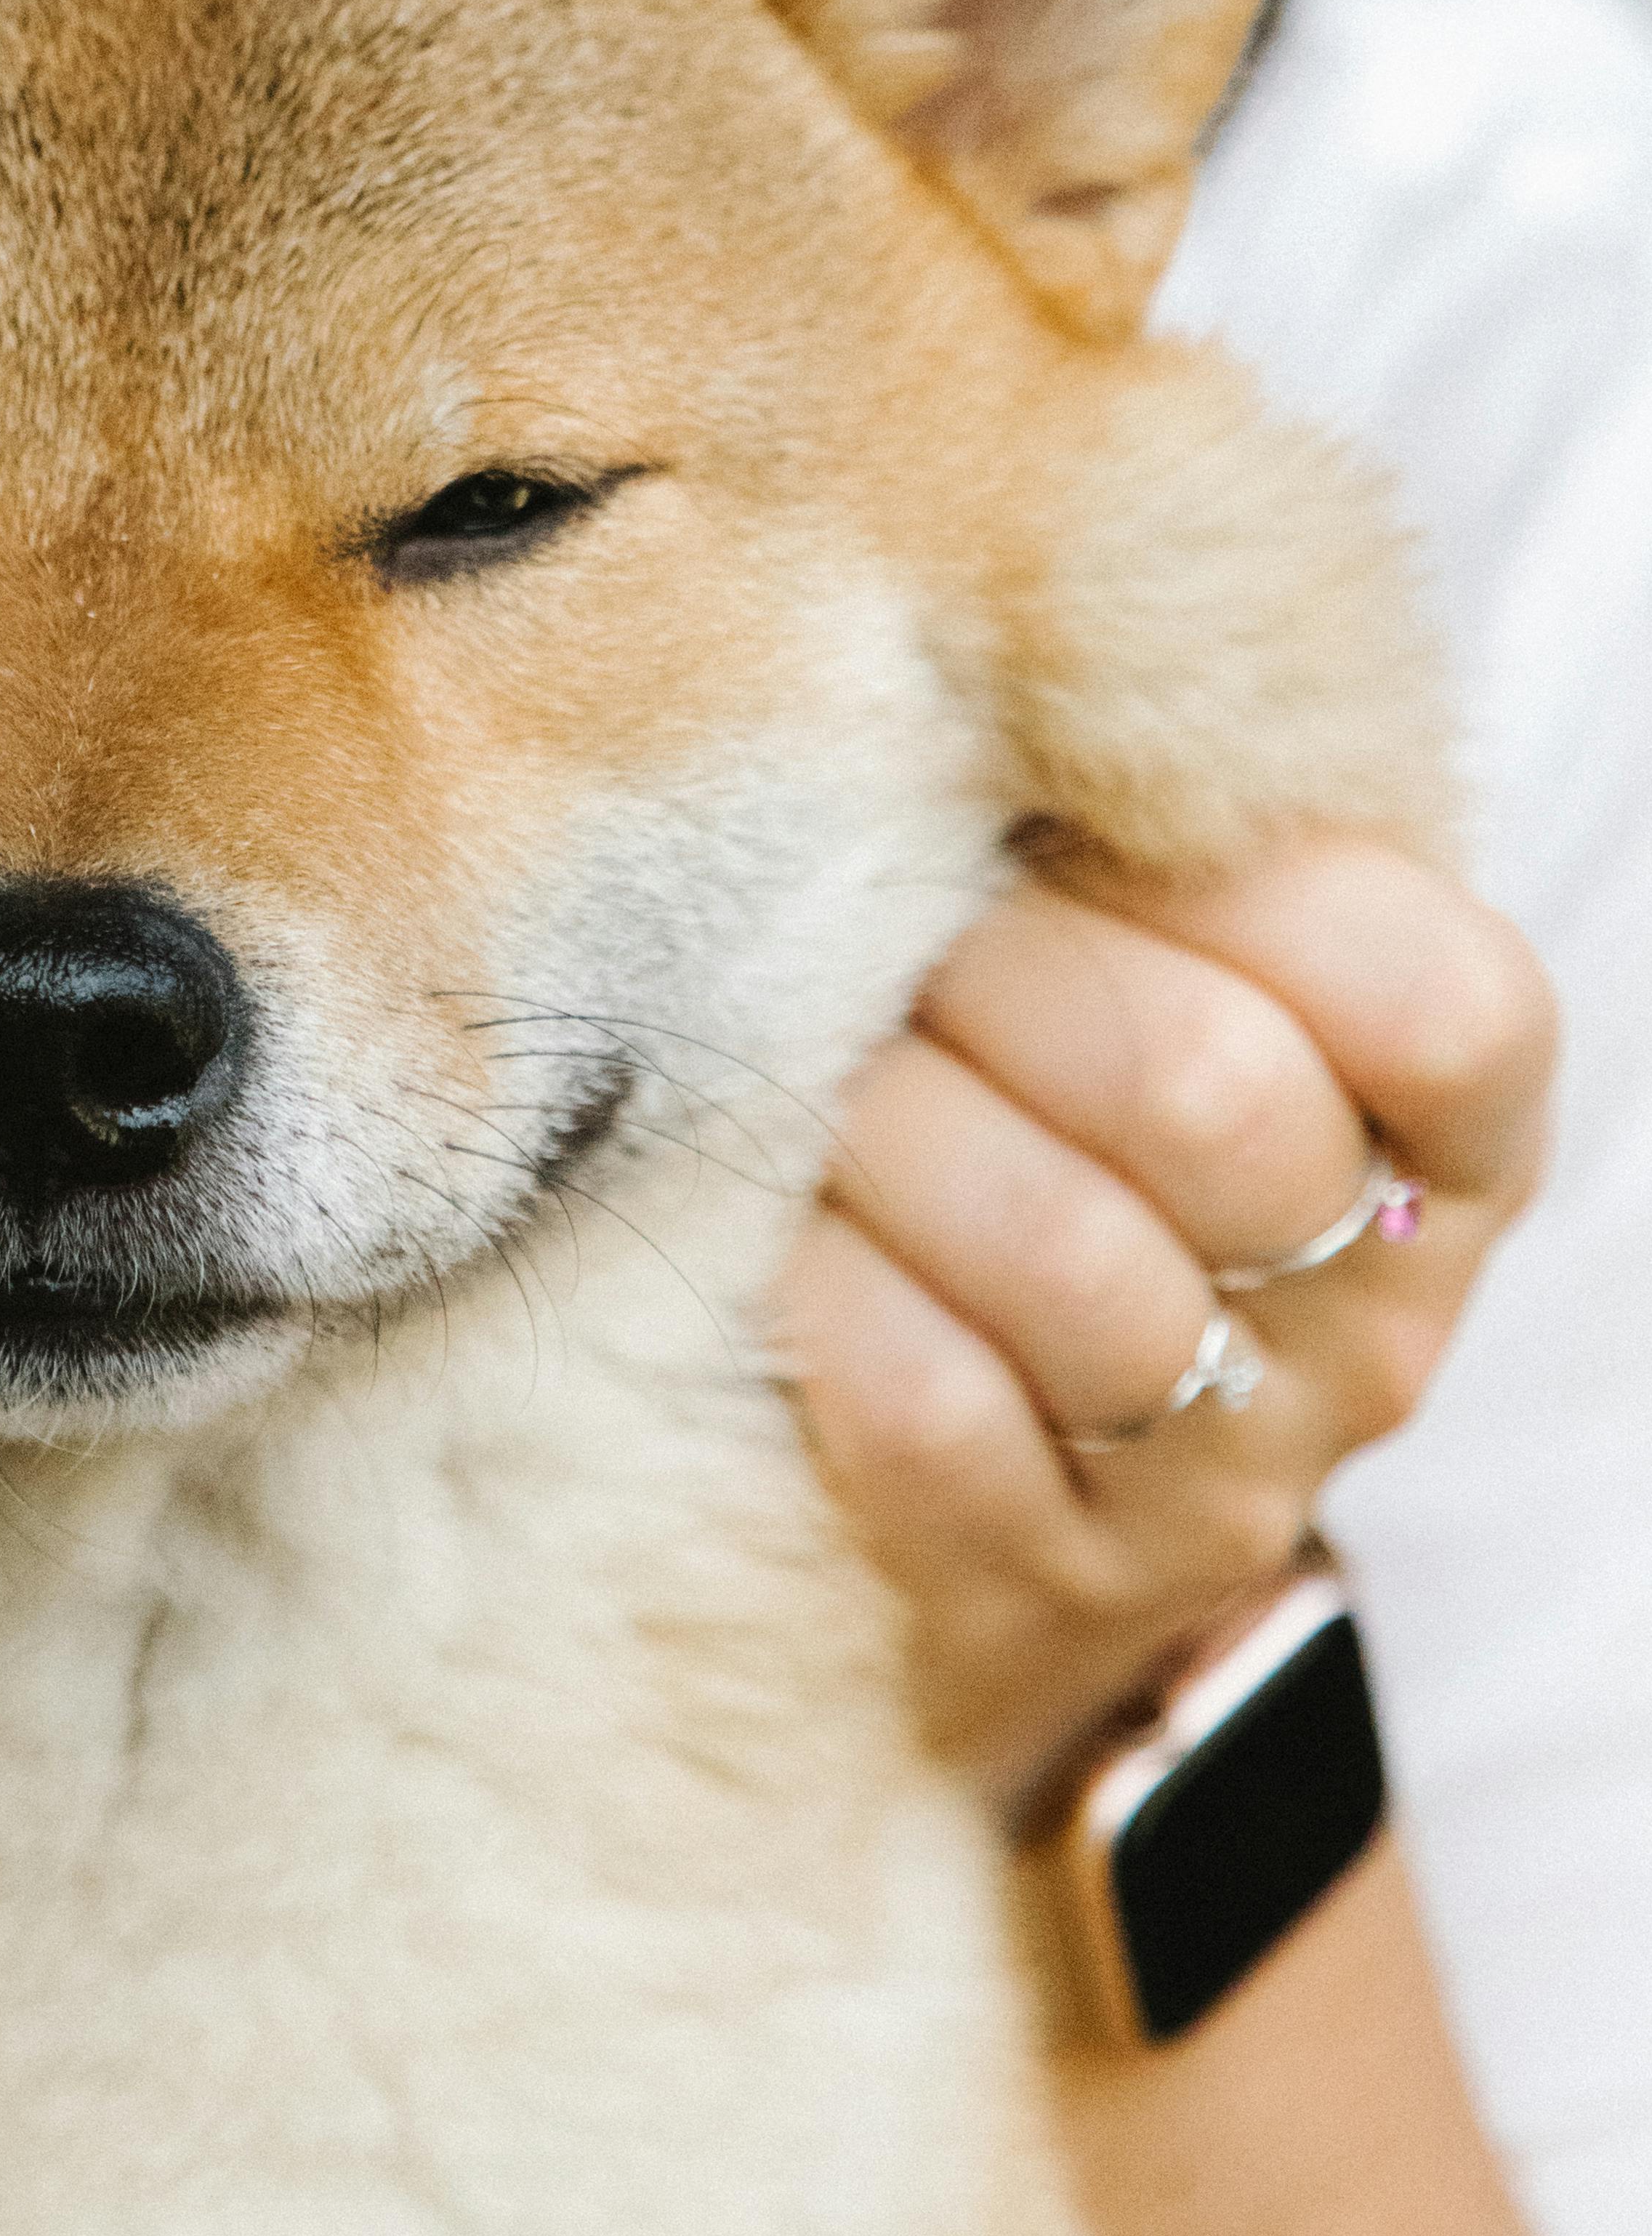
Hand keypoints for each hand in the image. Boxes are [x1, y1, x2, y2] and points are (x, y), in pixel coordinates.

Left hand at [778, 824, 1556, 1809]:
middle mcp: (1370, 1321)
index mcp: (1449, 1144)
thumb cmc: (1085, 1125)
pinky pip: (926, 1412)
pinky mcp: (1042, 1581)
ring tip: (827, 1068)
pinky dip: (831, 1292)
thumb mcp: (1187, 977)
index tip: (1091, 831)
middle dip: (1011, 975)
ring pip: (1065, 1261)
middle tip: (905, 932)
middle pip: (1214, 1098)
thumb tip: (1007, 654)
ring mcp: (1216, 1471)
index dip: (1244, 882)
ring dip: (896, 1127)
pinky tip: (786, 1226)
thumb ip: (1162, 848)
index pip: (1443, 1001)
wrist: (1016, 1475)